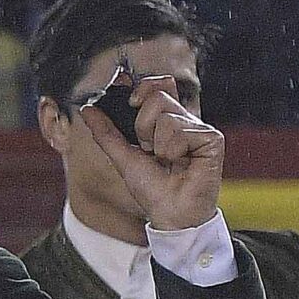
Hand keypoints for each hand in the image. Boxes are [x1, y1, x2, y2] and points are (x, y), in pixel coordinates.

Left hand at [75, 73, 224, 231]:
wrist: (170, 214)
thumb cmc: (152, 190)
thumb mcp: (123, 157)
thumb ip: (106, 133)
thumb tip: (87, 110)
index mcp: (166, 120)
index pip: (158, 84)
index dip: (144, 87)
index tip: (131, 101)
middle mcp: (183, 120)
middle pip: (158, 96)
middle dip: (144, 127)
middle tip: (152, 151)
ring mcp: (199, 128)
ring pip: (167, 115)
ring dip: (158, 145)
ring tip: (168, 162)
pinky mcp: (212, 138)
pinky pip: (182, 131)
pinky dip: (174, 152)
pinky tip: (183, 164)